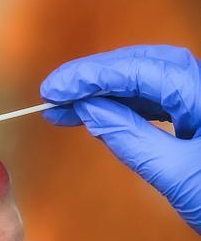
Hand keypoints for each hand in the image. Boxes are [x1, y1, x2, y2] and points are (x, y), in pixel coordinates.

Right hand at [40, 44, 200, 233]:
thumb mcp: (178, 176)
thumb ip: (129, 137)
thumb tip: (89, 109)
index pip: (139, 70)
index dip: (91, 76)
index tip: (54, 89)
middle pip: (143, 65)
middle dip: (94, 77)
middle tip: (54, 94)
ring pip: (147, 81)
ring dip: (104, 91)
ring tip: (65, 107)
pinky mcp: (200, 117)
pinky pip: (157, 101)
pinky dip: (123, 105)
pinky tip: (99, 115)